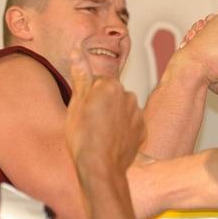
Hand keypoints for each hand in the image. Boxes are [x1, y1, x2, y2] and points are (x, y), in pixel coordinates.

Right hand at [65, 47, 145, 177]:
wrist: (101, 168)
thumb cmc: (84, 138)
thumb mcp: (75, 104)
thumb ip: (81, 75)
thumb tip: (76, 50)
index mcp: (110, 85)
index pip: (97, 82)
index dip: (87, 96)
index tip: (82, 111)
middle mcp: (128, 95)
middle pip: (111, 94)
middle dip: (102, 104)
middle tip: (89, 123)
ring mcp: (137, 113)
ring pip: (121, 109)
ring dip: (113, 117)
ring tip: (99, 134)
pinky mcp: (142, 130)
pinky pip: (130, 124)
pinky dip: (122, 130)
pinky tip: (111, 141)